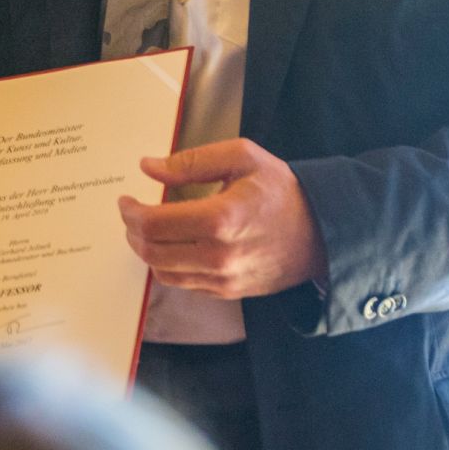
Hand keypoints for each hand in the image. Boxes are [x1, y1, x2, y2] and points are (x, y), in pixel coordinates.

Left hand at [117, 138, 325, 298]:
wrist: (322, 233)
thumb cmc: (282, 191)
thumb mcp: (242, 157)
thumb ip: (192, 161)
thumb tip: (149, 167)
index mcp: (222, 218)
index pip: (155, 223)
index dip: (131, 212)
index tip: (126, 200)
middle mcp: (219, 255)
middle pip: (152, 251)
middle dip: (132, 231)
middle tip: (131, 213)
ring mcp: (224, 279)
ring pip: (163, 272)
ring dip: (146, 250)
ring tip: (147, 229)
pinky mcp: (228, 292)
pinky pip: (183, 284)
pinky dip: (167, 265)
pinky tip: (171, 245)